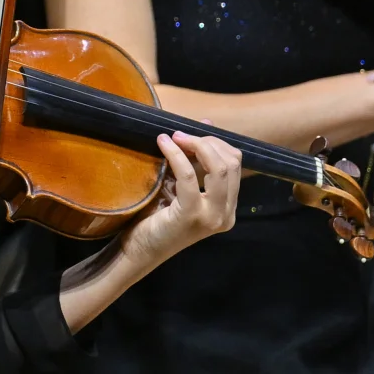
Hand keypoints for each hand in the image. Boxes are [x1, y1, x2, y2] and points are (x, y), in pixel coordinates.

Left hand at [116, 132, 240, 268]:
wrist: (138, 250)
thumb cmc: (157, 218)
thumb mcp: (182, 185)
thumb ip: (196, 159)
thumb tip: (206, 123)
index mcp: (228, 207)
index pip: (234, 164)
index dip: (214, 143)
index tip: (189, 134)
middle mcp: (226, 214)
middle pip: (231, 162)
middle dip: (206, 141)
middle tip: (180, 135)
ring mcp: (211, 217)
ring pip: (218, 168)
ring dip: (196, 145)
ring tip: (173, 138)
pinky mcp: (190, 216)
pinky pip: (189, 176)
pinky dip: (176, 155)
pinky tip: (163, 144)